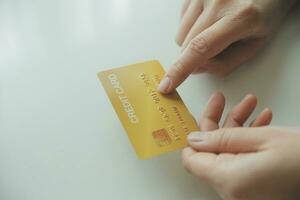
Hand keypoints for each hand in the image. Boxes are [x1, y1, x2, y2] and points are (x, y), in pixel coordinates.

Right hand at [158, 0, 295, 93]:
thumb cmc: (265, 15)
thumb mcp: (254, 45)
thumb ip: (226, 63)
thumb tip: (196, 68)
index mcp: (240, 17)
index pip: (200, 48)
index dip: (180, 70)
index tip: (166, 85)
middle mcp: (217, 1)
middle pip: (187, 44)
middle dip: (194, 57)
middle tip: (217, 47)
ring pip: (181, 33)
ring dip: (192, 40)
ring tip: (215, 29)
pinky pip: (181, 19)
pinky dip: (191, 26)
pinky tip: (209, 19)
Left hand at [182, 92, 299, 199]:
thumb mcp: (260, 138)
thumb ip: (221, 137)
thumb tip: (194, 138)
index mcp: (228, 179)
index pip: (191, 159)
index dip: (192, 136)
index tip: (196, 115)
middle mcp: (231, 191)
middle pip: (210, 152)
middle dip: (218, 122)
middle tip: (222, 99)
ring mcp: (242, 191)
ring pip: (226, 152)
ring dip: (236, 127)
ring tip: (249, 104)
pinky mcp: (252, 187)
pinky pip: (240, 160)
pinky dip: (246, 141)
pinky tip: (259, 121)